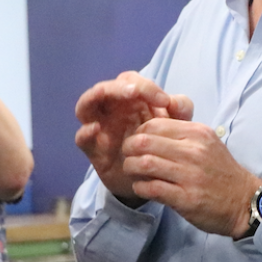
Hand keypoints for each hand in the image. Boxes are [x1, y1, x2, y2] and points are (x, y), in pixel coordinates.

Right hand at [74, 72, 192, 203]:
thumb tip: (174, 101)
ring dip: (99, 96)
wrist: (152, 180)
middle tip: (136, 92)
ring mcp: (99, 128)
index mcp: (130, 101)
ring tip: (115, 102)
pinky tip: (96, 129)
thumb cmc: (160, 147)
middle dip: (121, 86)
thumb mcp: (176, 127)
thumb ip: (181, 110)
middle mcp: (111, 110)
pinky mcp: (93, 150)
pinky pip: (81, 138)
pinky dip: (85, 132)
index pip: (130, 81)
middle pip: (107, 88)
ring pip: (86, 104)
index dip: (146, 85)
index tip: (164, 101)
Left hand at [122, 118, 261, 237]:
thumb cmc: (221, 172)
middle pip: (144, 142)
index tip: (136, 143)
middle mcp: (194, 151)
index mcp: (197, 133)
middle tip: (128, 157)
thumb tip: (149, 130)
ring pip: (144, 164)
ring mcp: (190, 175)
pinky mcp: (186, 198)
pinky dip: (140, 187)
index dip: (138, 133)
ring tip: (132, 173)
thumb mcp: (207, 143)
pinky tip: (142, 188)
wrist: (245, 201)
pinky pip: (151, 188)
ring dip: (131, 168)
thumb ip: (182, 134)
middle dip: (128, 150)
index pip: (154, 124)